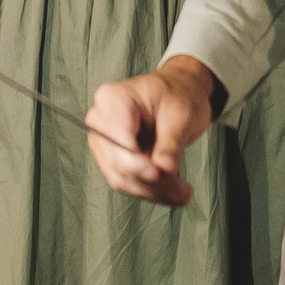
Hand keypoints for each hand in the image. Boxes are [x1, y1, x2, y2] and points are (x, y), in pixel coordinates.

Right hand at [86, 54, 217, 206]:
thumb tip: (163, 170)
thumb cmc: (179, 95)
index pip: (117, 141)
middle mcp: (101, 120)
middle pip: (118, 164)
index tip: (160, 175)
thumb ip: (169, 144)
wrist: (179, 92)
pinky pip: (127, 181)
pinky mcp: (112, 157)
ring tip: (182, 191)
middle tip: (182, 190)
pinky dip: (151, 190)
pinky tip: (173, 190)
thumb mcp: (181, 114)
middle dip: (151, 183)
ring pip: (122, 179)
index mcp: (114, 99)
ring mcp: (104, 140)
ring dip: (154, 191)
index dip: (137, 164)